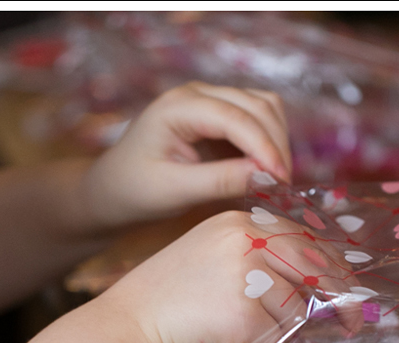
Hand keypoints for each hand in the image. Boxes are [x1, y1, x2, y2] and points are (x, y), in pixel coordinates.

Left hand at [80, 82, 291, 228]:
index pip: (234, 117)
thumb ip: (219, 181)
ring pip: (265, 107)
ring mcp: (211, 101)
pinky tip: (264, 170)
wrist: (116, 187)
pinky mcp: (222, 115)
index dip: (263, 146)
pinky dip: (270, 142)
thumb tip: (266, 175)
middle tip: (282, 187)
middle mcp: (197, 94)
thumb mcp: (175, 191)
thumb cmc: (137, 189)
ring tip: (275, 179)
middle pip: (257, 105)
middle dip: (275, 144)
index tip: (281, 180)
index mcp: (178, 107)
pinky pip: (259, 119)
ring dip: (277, 140)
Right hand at [102, 209, 359, 342]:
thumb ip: (256, 261)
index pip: (301, 238)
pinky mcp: (245, 312)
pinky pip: (277, 340)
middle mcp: (245, 240)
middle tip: (355, 321)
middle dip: (342, 297)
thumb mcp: (211, 259)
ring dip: (285, 334)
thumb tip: (313, 284)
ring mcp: (246, 275)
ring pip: (294, 311)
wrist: (125, 327)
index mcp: (238, 223)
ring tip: (256, 340)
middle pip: (313, 267)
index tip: (348, 285)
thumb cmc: (166, 301)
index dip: (331, 264)